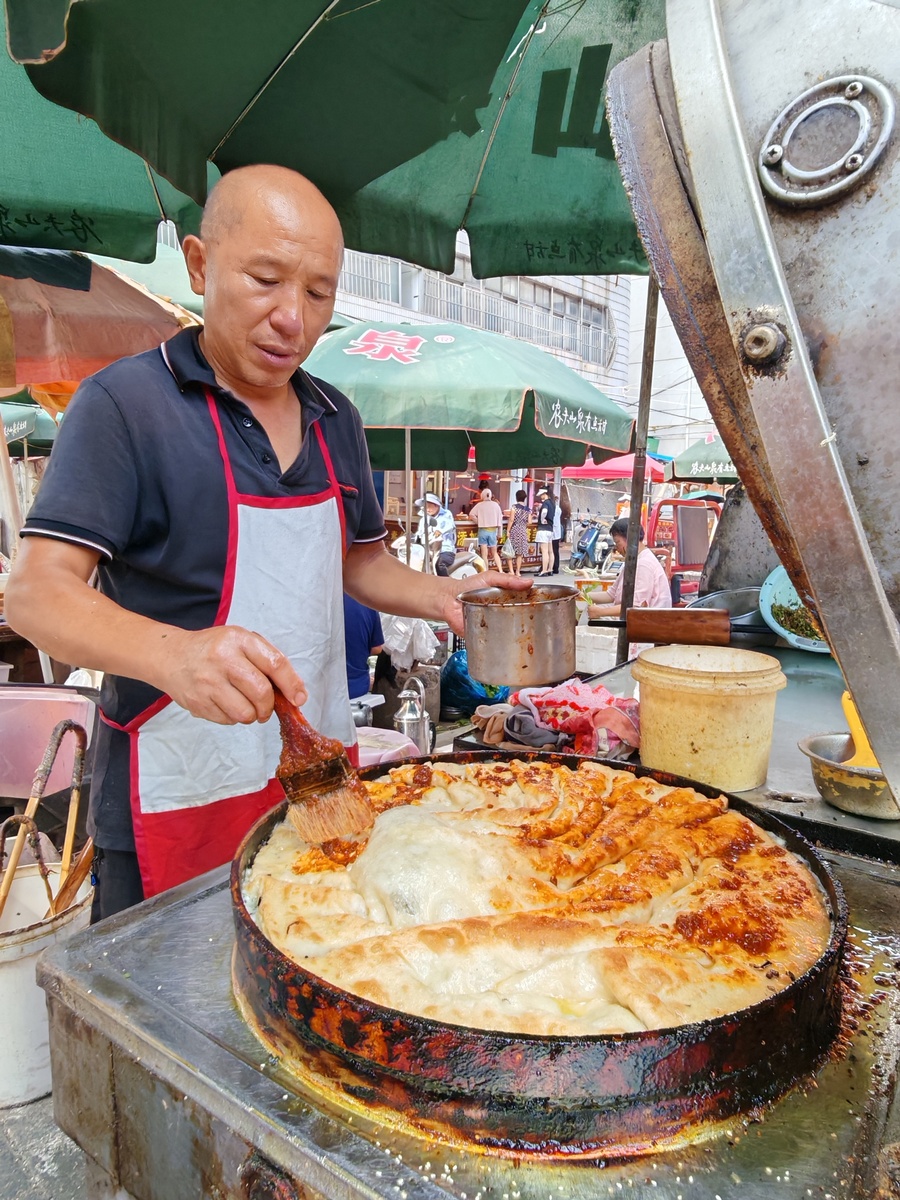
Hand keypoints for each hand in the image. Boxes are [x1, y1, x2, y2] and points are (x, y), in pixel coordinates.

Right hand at [155, 625, 307, 724]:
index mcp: (238, 640)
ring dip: (252, 715)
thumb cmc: (213, 649)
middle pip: (261, 693)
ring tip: (246, 705)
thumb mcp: (241, 641)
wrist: (171, 656)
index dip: (292, 684)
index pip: (274, 663)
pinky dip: (233, 717)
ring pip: (245, 713)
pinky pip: (228, 720)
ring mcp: (208, 682)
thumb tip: (295, 693)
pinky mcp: (198, 702)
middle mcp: (223, 659)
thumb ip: (267, 661)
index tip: (299, 698)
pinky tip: (225, 703)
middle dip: (269, 706)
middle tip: (266, 707)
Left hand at [439, 570, 531, 635]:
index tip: (544, 606)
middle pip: (520, 618)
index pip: (523, 602)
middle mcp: (501, 612)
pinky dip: (500, 643)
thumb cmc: (466, 587)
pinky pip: (495, 642)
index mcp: (505, 598)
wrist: (448, 600)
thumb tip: (528, 582)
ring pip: (510, 632)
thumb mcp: (490, 577)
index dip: (534, 605)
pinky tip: (509, 642)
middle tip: (538, 622)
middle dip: (529, 622)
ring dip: (516, 633)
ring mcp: (494, 624)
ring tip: (527, 633)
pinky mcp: (485, 635)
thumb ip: (508, 579)